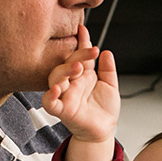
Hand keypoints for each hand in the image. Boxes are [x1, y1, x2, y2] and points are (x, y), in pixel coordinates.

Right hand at [43, 25, 119, 143]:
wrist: (104, 130)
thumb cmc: (104, 109)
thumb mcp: (110, 86)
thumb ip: (108, 70)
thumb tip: (106, 52)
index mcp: (82, 75)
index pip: (79, 54)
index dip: (81, 42)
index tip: (83, 30)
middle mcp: (71, 83)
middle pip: (66, 64)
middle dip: (76, 55)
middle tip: (90, 51)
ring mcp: (65, 96)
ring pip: (55, 79)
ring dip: (64, 71)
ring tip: (77, 67)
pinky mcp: (63, 111)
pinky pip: (50, 102)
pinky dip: (50, 96)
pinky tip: (57, 89)